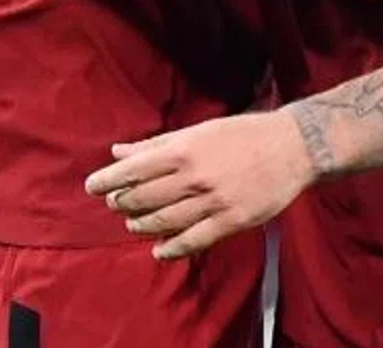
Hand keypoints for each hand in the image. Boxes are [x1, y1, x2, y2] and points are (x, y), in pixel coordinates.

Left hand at [83, 111, 312, 259]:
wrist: (291, 148)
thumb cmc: (241, 134)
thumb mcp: (197, 131)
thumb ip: (156, 144)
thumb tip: (118, 151)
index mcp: (184, 150)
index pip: (134, 169)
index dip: (108, 180)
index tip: (91, 186)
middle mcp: (195, 177)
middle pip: (145, 197)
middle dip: (122, 202)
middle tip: (113, 203)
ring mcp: (213, 201)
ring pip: (166, 221)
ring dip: (142, 225)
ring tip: (131, 224)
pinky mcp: (232, 221)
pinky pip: (195, 240)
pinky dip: (172, 248)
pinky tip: (159, 251)